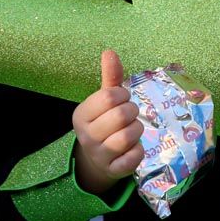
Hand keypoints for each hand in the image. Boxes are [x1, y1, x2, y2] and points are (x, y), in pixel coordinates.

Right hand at [72, 49, 143, 194]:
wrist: (97, 159)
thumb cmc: (104, 123)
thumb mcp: (103, 101)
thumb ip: (110, 77)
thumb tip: (109, 51)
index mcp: (81, 114)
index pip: (108, 96)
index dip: (122, 95)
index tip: (121, 99)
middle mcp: (86, 134)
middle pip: (121, 115)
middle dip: (132, 112)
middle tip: (129, 115)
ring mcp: (98, 153)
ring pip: (128, 137)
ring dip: (137, 130)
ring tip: (132, 130)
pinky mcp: (112, 169)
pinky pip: (133, 158)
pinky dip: (138, 151)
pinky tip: (133, 148)